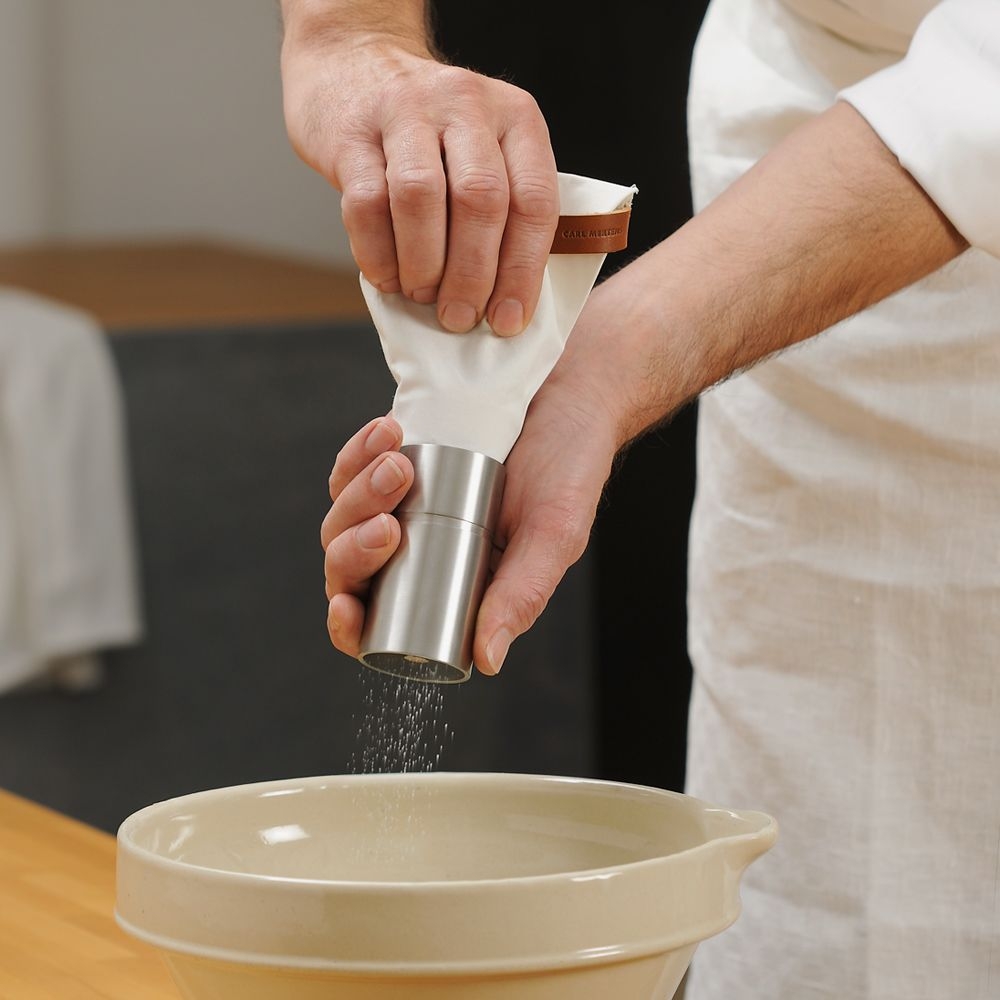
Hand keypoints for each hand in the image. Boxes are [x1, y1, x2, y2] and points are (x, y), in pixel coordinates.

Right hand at [281, 12, 558, 335]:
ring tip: (423, 296)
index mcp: (514, 118)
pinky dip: (378, 253)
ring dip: (424, 265)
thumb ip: (502, 212)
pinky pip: (366, 203)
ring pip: (422, 199)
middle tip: (459, 317)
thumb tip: (504, 303)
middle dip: (472, 274)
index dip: (522, 270)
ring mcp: (405, 112)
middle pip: (481, 201)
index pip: (534, 200)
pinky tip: (387, 278)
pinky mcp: (352, 132)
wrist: (355, 61)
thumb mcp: (485, 149)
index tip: (507, 319)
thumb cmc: (430, 133)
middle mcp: (465, 105)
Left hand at [321, 352, 621, 672]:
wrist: (569, 396)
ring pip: (342, 519)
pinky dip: (359, 453)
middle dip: (354, 549)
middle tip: (390, 523)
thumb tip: (487, 660)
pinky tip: (388, 433)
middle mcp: (418, 552)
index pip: (380, 624)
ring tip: (399, 464)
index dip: (350, 624)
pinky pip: (351, 467)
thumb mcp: (553, 536)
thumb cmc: (568, 470)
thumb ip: (522, 594)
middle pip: (349, 570)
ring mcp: (401, 507)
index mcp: (451, 587)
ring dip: (358, 494)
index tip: (347, 606)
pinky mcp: (392, 461)